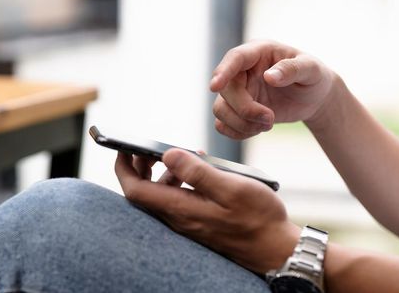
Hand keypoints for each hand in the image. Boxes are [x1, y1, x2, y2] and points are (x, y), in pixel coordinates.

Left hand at [114, 150, 299, 272]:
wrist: (276, 249)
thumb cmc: (259, 219)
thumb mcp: (231, 188)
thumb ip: (197, 172)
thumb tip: (168, 154)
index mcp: (180, 209)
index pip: (136, 190)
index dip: (124, 168)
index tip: (123, 149)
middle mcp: (178, 218)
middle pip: (144, 192)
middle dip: (139, 167)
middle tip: (147, 149)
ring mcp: (187, 222)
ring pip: (162, 195)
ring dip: (165, 172)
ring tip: (185, 155)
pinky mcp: (198, 223)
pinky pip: (178, 200)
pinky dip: (181, 182)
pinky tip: (200, 172)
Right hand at [210, 40, 337, 138]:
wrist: (313, 97)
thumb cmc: (313, 77)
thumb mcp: (311, 69)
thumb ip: (292, 69)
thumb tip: (270, 76)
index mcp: (258, 52)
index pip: (235, 58)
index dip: (223, 72)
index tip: (215, 86)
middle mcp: (242, 70)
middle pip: (226, 90)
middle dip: (245, 110)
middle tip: (270, 119)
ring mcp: (237, 91)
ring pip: (220, 110)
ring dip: (242, 123)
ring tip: (268, 125)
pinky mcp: (236, 110)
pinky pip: (223, 125)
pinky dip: (237, 132)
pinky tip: (258, 129)